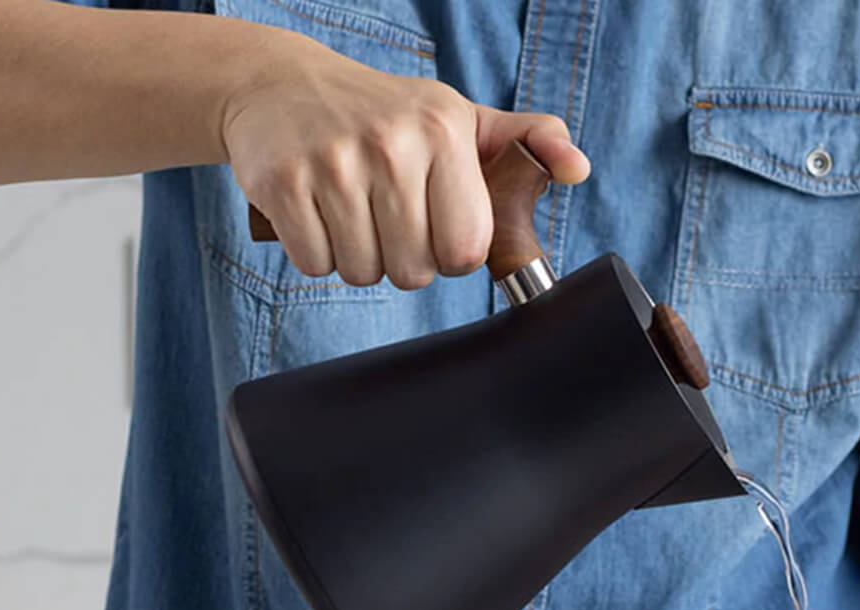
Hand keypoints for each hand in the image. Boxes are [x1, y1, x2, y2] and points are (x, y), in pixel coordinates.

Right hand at [220, 29, 589, 288]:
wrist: (282, 87)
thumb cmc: (384, 114)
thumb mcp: (458, 119)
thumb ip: (525, 143)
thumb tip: (577, 169)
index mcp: (444, 131)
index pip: (465, 250)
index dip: (449, 253)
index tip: (432, 224)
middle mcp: (392, 143)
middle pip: (414, 271)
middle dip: (401, 259)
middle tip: (385, 217)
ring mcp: (334, 162)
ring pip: (363, 273)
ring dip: (357, 258)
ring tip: (350, 213)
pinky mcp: (284, 182)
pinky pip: (315, 264)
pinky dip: (314, 252)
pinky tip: (316, 211)